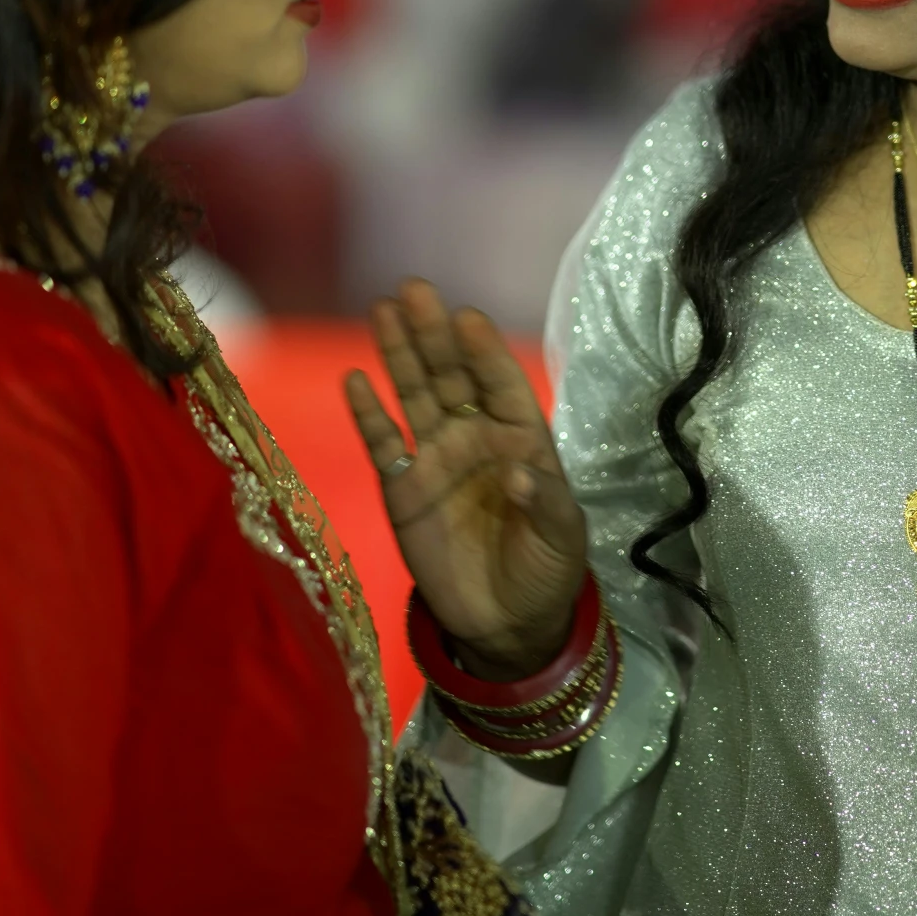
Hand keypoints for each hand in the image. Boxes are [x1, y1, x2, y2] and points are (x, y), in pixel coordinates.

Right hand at [343, 280, 588, 680]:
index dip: (484, 353)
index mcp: (521, 438)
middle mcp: (476, 437)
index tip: (467, 319)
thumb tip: (521, 471)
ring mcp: (436, 459)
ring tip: (383, 310)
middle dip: (434, 335)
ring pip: (415, 396)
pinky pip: (383, 444)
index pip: (501, 384)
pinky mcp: (402, 489)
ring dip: (400, 355)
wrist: (506, 624)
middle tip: (415, 290)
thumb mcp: (561, 538)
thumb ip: (546, 502)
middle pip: (451, 376)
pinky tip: (355, 380)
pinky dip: (369, 415)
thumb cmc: (546, 570)